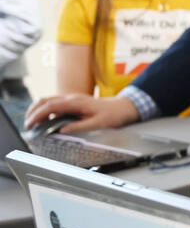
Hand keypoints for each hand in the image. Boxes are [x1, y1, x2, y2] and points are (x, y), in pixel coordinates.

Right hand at [24, 93, 138, 133]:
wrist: (123, 106)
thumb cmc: (113, 115)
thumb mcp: (98, 123)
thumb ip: (80, 126)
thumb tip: (62, 130)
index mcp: (76, 102)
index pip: (50, 106)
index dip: (37, 115)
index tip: (30, 124)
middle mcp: (72, 97)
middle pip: (45, 100)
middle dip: (33, 111)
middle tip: (27, 125)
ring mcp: (72, 98)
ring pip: (48, 100)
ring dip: (38, 110)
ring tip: (33, 123)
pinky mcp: (73, 101)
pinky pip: (55, 103)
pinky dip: (46, 110)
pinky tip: (45, 120)